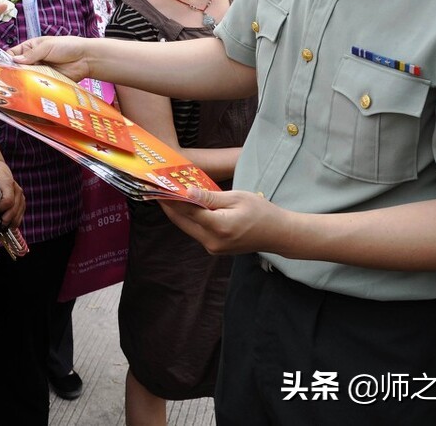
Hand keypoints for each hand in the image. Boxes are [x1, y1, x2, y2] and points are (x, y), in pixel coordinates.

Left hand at [0, 161, 24, 229]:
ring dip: (10, 222)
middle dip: (5, 219)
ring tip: (0, 227)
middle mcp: (15, 188)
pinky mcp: (22, 200)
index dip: (0, 208)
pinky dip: (14, 221)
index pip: (8, 201)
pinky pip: (20, 214)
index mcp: (5, 182)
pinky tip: (6, 225)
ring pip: (18, 213)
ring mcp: (20, 194)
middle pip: (14, 209)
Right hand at [8, 36, 90, 81]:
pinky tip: (27, 92)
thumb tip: (14, 61)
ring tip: (14, 88)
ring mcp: (39, 71)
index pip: (13, 54)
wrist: (85, 59)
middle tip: (5, 81)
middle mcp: (33, 60)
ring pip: (26, 78)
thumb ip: (31, 54)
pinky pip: (36, 86)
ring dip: (22, 82)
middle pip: (18, 68)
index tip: (0, 68)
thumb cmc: (67, 46)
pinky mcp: (46, 82)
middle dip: (13, 73)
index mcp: (30, 48)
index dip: (6, 60)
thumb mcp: (46, 46)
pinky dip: (32, 88)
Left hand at [158, 188, 285, 255]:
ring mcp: (213, 248)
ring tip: (169, 193)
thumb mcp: (237, 198)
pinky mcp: (214, 248)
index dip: (170, 198)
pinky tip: (187, 205)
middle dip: (170, 204)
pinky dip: (190, 218)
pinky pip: (196, 231)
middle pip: (182, 221)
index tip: (157, 187)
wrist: (279, 235)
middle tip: (158, 188)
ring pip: (188, 226)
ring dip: (179, 211)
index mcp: (219, 227)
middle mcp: (212, 241)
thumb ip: (210, 197)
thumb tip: (187, 192)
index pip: (187, 211)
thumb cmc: (262, 212)